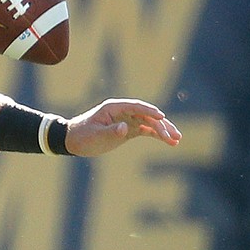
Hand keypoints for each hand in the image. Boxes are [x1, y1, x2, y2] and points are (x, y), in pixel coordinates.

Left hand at [65, 98, 181, 156]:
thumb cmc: (82, 136)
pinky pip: (145, 130)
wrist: (73, 141)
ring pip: (149, 123)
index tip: (162, 117)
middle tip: (174, 136)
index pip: (136, 107)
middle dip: (161, 125)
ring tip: (176, 140)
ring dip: (163, 131)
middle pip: (147, 115)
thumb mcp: (96, 136)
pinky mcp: (128, 129)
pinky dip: (156, 135)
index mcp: (114, 108)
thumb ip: (111, 132)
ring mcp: (127, 120)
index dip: (150, 112)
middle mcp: (123, 112)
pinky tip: (168, 142)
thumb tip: (125, 128)